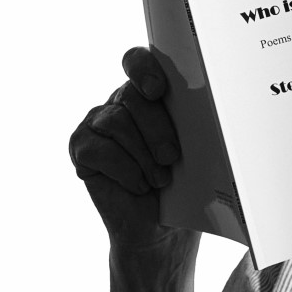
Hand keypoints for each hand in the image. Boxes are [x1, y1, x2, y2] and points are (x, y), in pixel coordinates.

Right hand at [69, 47, 185, 246]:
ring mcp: (96, 124)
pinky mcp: (81, 149)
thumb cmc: (181, 186)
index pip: (137, 61)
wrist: (159, 229)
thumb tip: (210, 112)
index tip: (157, 90)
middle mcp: (119, 103)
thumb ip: (192, 125)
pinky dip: (124, 170)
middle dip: (156, 127)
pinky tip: (138, 185)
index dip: (143, 68)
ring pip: (117, 122)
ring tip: (159, 179)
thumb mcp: (195, 151)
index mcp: (148, 94)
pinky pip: (99, 150)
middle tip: (171, 157)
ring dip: (143, 155)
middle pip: (131, 96)